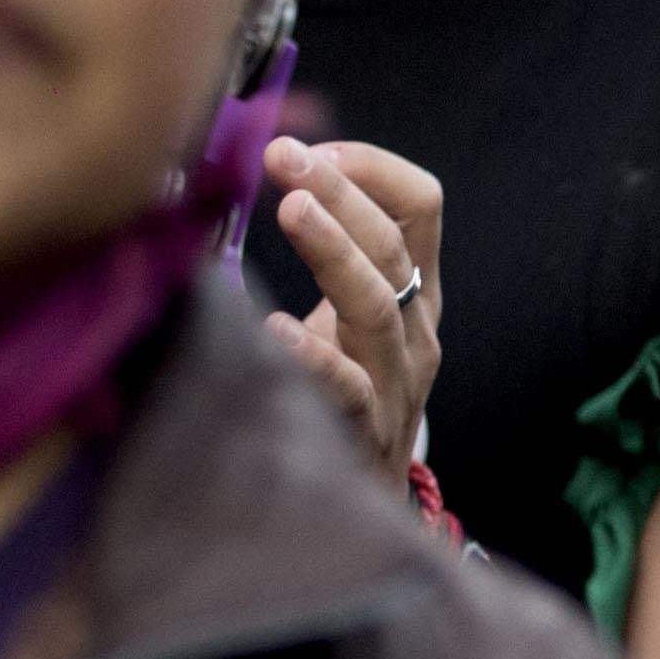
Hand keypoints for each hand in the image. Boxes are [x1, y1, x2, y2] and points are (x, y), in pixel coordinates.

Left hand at [260, 134, 443, 481]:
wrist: (367, 509)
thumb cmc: (344, 396)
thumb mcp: (348, 320)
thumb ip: (323, 260)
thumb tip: (239, 181)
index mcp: (416, 293)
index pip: (420, 207)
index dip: (371, 169)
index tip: (314, 149)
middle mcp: (416, 331)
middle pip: (393, 248)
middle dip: (340, 192)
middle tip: (284, 156)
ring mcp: (395, 383)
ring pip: (379, 307)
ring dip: (336, 250)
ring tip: (292, 209)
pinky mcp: (366, 432)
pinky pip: (348, 389)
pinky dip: (313, 356)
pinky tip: (275, 331)